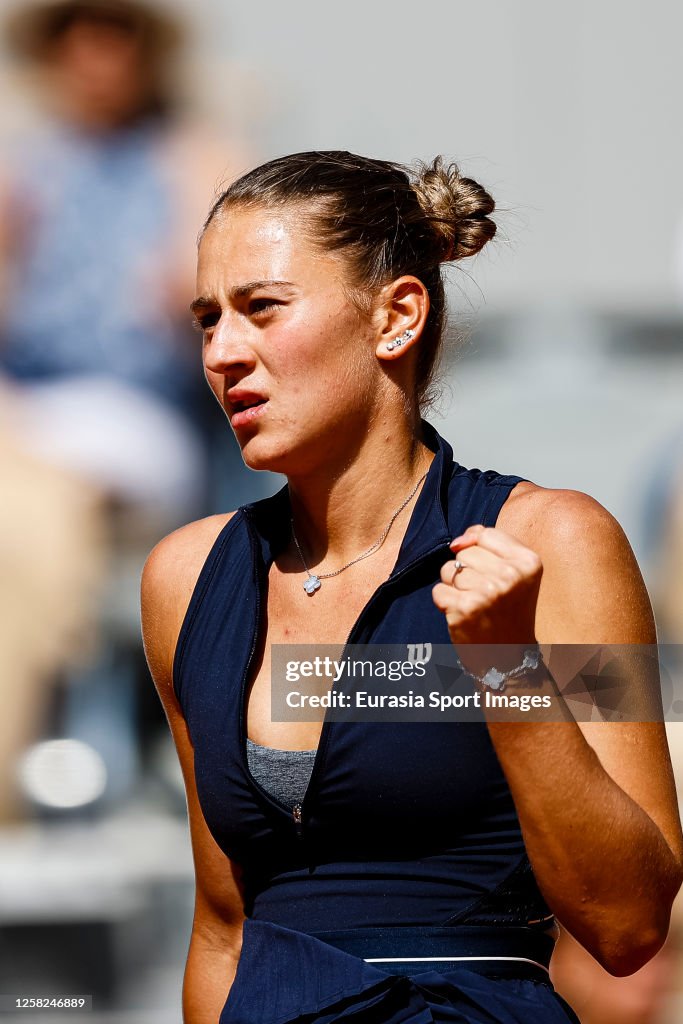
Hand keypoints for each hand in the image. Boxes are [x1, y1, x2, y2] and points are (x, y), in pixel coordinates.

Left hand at [432, 524, 542, 670]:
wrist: (509, 656)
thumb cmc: (508, 610)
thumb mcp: (515, 572)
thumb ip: (490, 544)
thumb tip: (458, 542)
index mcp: (528, 561)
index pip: (484, 534)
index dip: (480, 552)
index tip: (492, 574)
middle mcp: (510, 575)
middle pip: (464, 553)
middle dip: (466, 571)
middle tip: (484, 595)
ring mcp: (487, 592)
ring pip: (448, 570)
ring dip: (454, 587)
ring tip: (474, 604)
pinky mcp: (465, 609)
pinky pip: (438, 590)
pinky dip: (446, 603)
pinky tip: (464, 615)